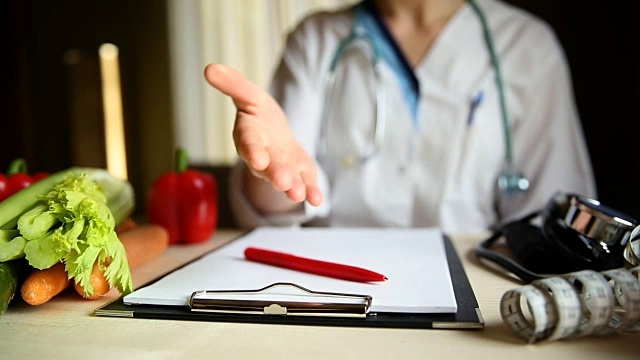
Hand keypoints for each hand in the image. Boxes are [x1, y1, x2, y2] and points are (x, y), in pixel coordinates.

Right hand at [204, 64, 322, 206]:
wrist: (276, 134)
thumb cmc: (259, 115)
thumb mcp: (250, 95)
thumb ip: (233, 84)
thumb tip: (209, 67)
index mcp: (249, 137)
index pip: (249, 144)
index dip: (253, 151)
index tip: (257, 161)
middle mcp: (263, 157)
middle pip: (268, 167)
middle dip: (276, 175)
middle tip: (283, 183)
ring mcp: (281, 168)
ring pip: (286, 179)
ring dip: (292, 187)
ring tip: (298, 195)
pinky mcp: (299, 175)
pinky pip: (304, 184)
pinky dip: (311, 192)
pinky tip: (317, 200)